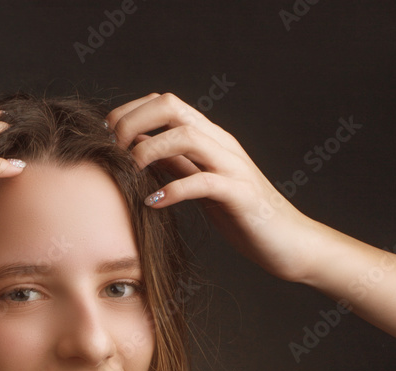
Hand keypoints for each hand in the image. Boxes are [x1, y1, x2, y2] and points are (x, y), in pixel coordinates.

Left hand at [106, 92, 322, 283]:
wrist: (288, 242)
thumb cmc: (241, 215)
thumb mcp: (201, 185)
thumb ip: (175, 165)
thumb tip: (140, 151)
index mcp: (210, 138)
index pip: (165, 103)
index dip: (131, 112)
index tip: (107, 135)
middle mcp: (221, 144)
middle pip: (172, 107)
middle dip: (135, 121)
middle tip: (113, 149)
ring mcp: (232, 166)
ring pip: (188, 136)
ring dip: (151, 149)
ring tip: (129, 170)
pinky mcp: (240, 194)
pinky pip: (204, 182)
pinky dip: (174, 189)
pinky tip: (153, 204)